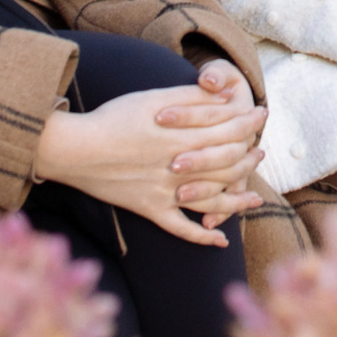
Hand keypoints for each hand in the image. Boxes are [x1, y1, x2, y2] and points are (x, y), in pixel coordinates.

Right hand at [32, 77, 267, 244]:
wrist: (75, 149)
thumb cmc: (113, 117)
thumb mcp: (155, 97)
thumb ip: (193, 97)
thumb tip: (227, 95)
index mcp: (183, 136)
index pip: (230, 130)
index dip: (250, 122)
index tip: (262, 115)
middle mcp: (180, 167)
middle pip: (228, 165)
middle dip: (249, 158)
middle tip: (260, 151)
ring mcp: (166, 192)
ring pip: (213, 200)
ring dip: (238, 200)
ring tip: (254, 197)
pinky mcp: (151, 209)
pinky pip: (181, 228)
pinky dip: (202, 237)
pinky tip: (220, 241)